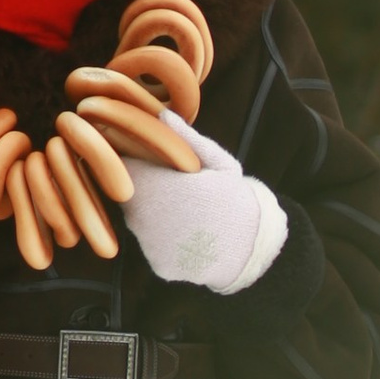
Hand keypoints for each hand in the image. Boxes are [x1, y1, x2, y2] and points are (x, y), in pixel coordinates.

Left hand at [117, 112, 288, 297]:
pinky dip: (161, 239)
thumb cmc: (235, 197)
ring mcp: (151, 244)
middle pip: (127, 194)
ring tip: (182, 212)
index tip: (151, 161)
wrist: (254, 247)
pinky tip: (185, 234)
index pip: (125, 167)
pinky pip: (150, 245)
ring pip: (137, 221)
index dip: (136, 162)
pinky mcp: (158, 264)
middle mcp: (148, 217)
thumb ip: (187, 139)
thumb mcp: (219, 162)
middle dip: (143, 188)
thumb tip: (161, 114)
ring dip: (150, 214)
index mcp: (160, 185)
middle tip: (172, 188)